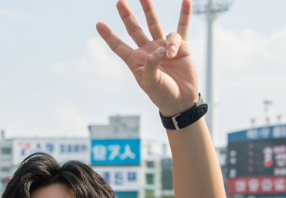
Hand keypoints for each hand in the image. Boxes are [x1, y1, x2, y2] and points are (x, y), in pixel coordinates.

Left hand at [97, 0, 198, 116]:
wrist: (181, 100)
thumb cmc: (162, 95)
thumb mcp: (151, 83)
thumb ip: (151, 65)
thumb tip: (161, 48)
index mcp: (136, 61)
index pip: (119, 46)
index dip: (109, 36)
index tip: (98, 24)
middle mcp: (148, 51)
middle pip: (135, 29)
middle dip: (127, 16)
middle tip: (119, 2)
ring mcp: (164, 46)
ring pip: (155, 25)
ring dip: (149, 11)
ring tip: (149, 9)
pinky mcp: (181, 46)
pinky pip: (182, 28)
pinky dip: (184, 15)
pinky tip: (186, 1)